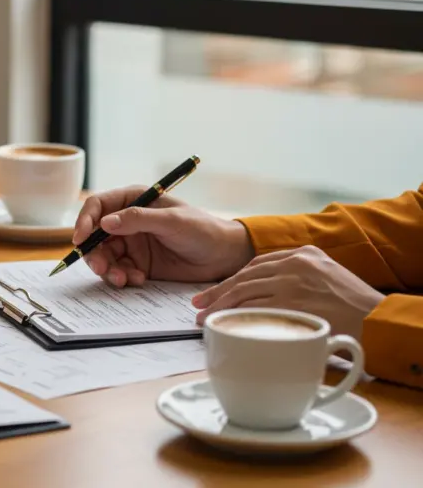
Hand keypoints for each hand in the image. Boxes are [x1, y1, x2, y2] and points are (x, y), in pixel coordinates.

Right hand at [74, 185, 254, 286]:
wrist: (224, 256)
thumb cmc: (203, 230)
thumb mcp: (172, 221)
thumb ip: (138, 219)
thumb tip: (104, 223)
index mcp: (133, 200)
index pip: (98, 206)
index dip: (85, 221)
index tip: (80, 239)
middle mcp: (127, 221)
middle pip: (95, 235)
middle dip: (94, 253)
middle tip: (102, 268)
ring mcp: (131, 243)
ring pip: (104, 256)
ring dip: (108, 269)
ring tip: (123, 279)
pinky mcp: (137, 263)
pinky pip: (118, 271)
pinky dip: (122, 277)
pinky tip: (137, 280)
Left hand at [192, 246, 384, 338]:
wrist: (379, 319)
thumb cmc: (356, 306)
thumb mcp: (329, 276)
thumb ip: (300, 277)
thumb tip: (268, 293)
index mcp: (304, 254)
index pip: (256, 265)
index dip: (232, 280)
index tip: (215, 291)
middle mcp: (295, 264)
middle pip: (244, 277)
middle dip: (217, 293)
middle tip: (199, 305)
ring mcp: (292, 283)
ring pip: (244, 293)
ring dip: (220, 307)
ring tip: (206, 319)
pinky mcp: (292, 304)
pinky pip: (255, 310)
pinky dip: (236, 318)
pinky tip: (225, 325)